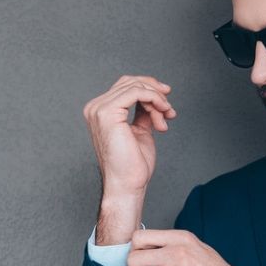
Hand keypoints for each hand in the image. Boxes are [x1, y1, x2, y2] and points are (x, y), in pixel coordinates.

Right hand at [82, 75, 176, 195]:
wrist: (127, 183)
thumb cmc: (133, 164)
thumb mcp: (140, 131)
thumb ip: (142, 113)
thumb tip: (154, 100)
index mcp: (100, 112)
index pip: (124, 87)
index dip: (149, 89)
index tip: (167, 101)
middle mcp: (95, 108)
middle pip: (129, 82)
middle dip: (155, 92)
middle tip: (169, 108)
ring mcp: (99, 109)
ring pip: (135, 86)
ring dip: (157, 99)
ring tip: (166, 117)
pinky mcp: (107, 113)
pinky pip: (136, 92)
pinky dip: (154, 99)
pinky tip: (162, 113)